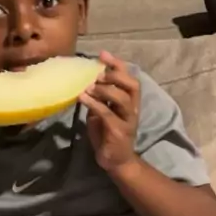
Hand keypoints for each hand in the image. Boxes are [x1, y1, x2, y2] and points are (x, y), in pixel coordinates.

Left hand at [80, 52, 139, 174]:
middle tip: (97, 73)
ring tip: (88, 87)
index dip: (117, 65)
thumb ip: (99, 100)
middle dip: (115, 74)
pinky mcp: (119, 131)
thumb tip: (86, 84)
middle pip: (132, 84)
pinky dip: (94, 104)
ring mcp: (127, 120)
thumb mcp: (102, 114)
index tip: (103, 54)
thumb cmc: (108, 136)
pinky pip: (107, 114)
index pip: (129, 78)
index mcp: (130, 102)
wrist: (116, 161)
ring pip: (122, 97)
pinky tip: (83, 98)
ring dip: (104, 89)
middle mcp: (132, 109)